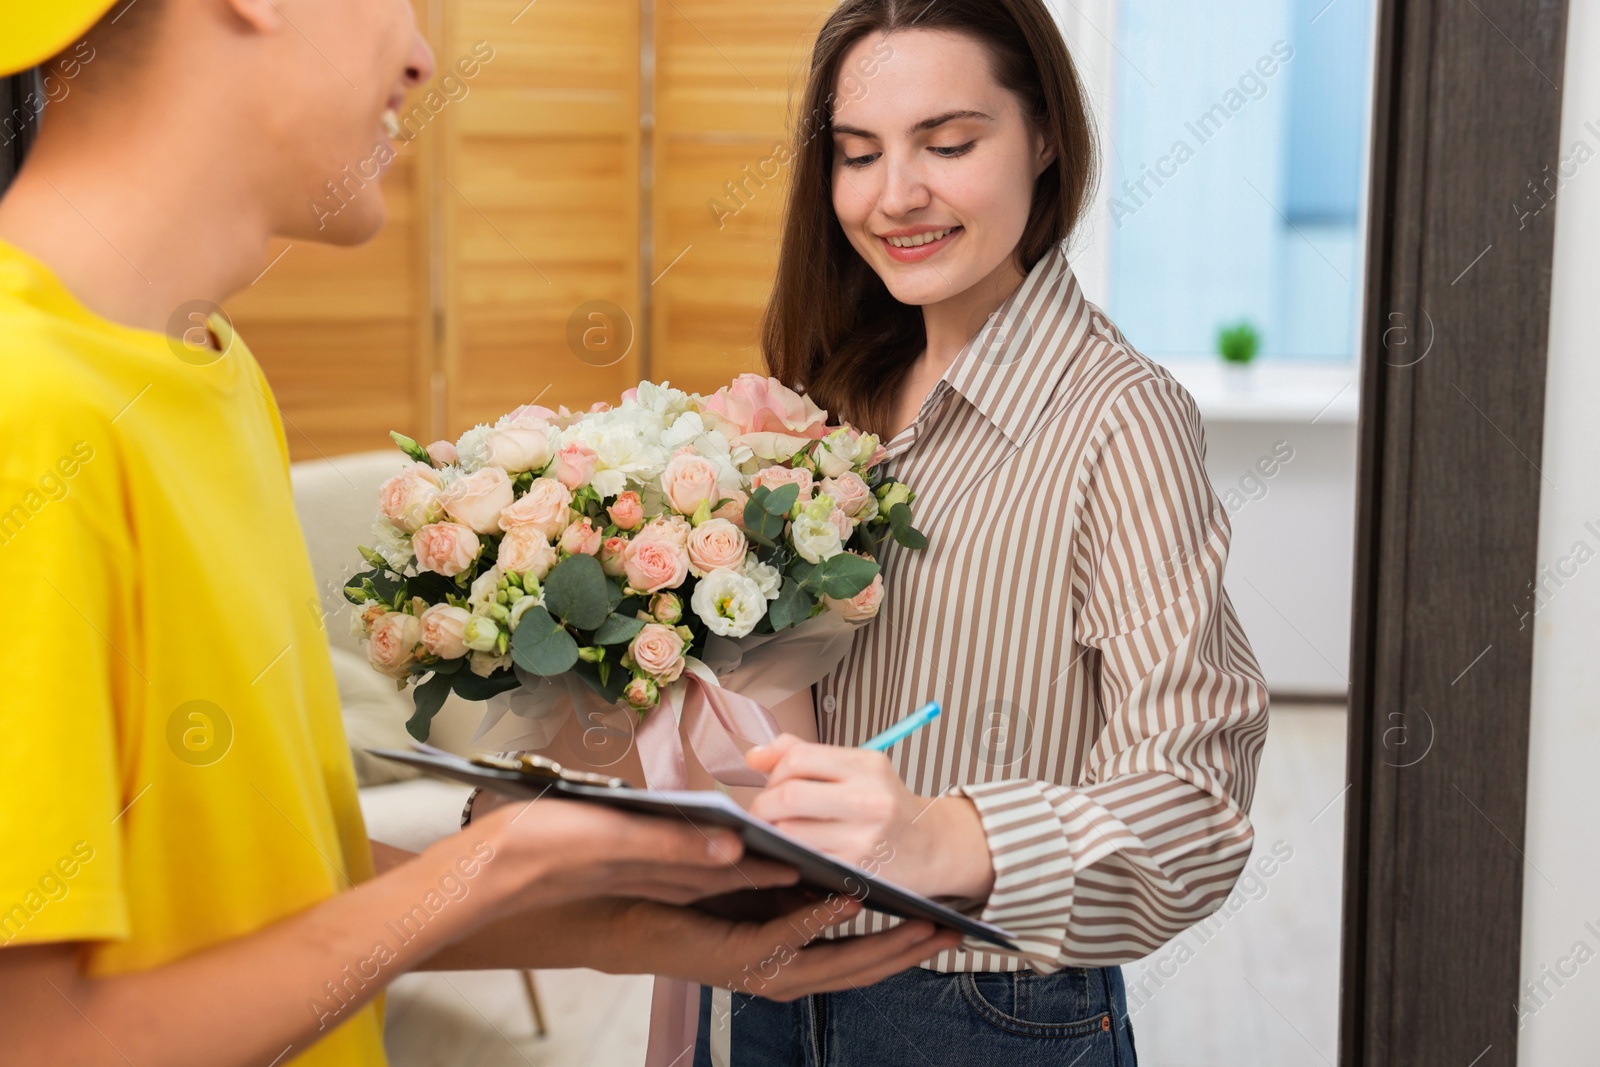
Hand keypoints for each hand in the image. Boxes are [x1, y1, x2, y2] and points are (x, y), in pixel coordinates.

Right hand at [463, 798, 798, 920]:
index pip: (735, 868)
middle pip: (727, 877)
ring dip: (745, 868)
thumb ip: (671, 842)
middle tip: (823, 874)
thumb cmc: (537, 849)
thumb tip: (733, 844)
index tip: (822, 864)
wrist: (478, 872)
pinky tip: (718, 849)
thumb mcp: (609, 836)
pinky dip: (707, 860)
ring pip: (705, 874)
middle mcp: (653, 878)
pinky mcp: (615, 867)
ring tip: (788, 860)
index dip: (779, 868)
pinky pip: (676, 870)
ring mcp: (634, 875)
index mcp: (658, 869)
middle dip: (773, 878)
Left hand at [621, 896, 963, 1000]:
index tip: (945, 929)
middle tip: (951, 932)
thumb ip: (803, 894)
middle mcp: (785, 978)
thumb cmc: (696, 903)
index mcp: (794, 965)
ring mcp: (762, 972)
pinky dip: (819, 920)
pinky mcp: (737, 954)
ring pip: (832, 962)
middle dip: (908, 951)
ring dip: (878, 944)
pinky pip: (786, 937)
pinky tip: (849, 901)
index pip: (862, 962)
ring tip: (918, 923)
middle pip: (861, 970)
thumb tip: (848, 876)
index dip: (905, 948)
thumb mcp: (765, 896)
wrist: (630, 918)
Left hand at [746, 735, 995, 900]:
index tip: (772, 783)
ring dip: (773, 833)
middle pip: (788, 797)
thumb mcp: (857, 769)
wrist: (933, 847)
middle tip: (763, 813)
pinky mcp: (858, 872)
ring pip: (790, 832)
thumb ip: (804, 756)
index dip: (773, 771)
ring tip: (779, 832)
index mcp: (868, 765)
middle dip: (762, 806)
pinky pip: (804, 861)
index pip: (798, 758)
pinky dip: (790, 856)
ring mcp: (864, 839)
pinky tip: (796, 853)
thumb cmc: (887, 805)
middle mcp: (869, 799)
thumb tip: (753, 755)